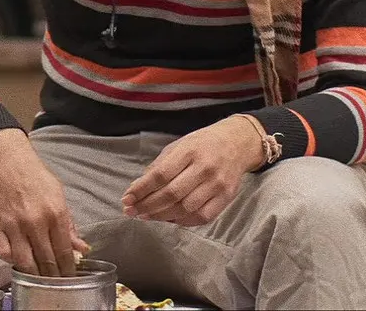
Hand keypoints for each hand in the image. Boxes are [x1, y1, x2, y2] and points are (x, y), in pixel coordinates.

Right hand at [0, 129, 90, 276]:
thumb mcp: (58, 193)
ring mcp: (14, 224)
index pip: (64, 251)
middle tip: (56, 284)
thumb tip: (82, 248)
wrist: (5, 157)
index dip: (68, 269)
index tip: (70, 278)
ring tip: (39, 278)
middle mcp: (36, 221)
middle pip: (47, 260)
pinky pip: (3, 253)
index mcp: (55, 212)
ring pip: (25, 262)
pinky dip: (11, 261)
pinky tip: (18, 260)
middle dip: (53, 276)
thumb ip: (69, 223)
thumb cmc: (33, 174)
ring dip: (34, 274)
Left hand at [121, 116, 263, 226]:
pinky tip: (170, 218)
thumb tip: (137, 189)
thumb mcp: (179, 145)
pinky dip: (183, 221)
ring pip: (185, 209)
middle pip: (171, 194)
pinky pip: (202, 217)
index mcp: (189, 151)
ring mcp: (217, 184)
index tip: (127, 198)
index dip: (141, 190)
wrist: (238, 144)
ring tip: (147, 216)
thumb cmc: (203, 144)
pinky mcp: (226, 198)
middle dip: (147, 206)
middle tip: (132, 211)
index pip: (160, 174)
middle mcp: (204, 168)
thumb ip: (159, 166)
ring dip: (161, 216)